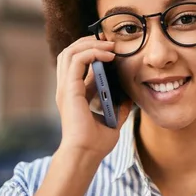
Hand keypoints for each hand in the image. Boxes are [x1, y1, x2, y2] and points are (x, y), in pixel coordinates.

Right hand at [55, 36, 132, 160]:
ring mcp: (65, 88)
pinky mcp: (69, 90)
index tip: (111, 49)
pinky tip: (108, 56)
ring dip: (90, 45)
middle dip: (88, 42)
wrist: (87, 154)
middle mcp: (67, 88)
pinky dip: (92, 53)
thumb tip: (129, 95)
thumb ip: (118, 106)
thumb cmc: (97, 142)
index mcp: (74, 94)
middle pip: (69, 53)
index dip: (91, 51)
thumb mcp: (113, 119)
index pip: (76, 63)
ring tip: (109, 46)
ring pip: (70, 52)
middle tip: (109, 42)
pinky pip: (77, 61)